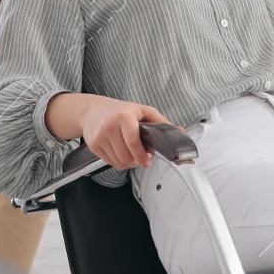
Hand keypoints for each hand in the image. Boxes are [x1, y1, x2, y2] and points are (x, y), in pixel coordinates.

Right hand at [50, 94, 170, 171]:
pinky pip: (110, 162)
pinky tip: (122, 153)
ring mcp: (100, 136)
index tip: (147, 160)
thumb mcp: (143, 111)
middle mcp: (110, 125)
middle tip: (141, 157)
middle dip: (137, 160)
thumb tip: (179, 132)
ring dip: (128, 163)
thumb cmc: (120, 110)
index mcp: (124, 116)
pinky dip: (119, 162)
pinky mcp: (94, 145)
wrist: (93, 110)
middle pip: (126, 156)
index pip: (133, 142)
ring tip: (132, 154)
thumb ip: (161, 122)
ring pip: (119, 162)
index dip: (142, 155)